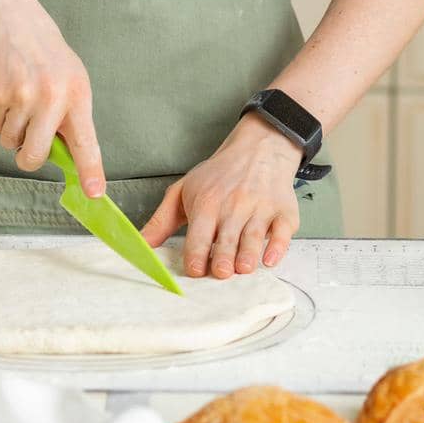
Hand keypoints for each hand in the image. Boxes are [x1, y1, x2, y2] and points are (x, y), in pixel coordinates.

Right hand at [0, 0, 105, 196]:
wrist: (7, 16)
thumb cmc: (43, 50)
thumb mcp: (70, 76)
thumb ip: (70, 114)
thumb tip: (66, 157)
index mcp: (76, 93)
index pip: (87, 141)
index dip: (91, 170)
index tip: (94, 194)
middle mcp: (50, 98)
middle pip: (35, 157)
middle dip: (28, 159)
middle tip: (28, 147)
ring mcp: (20, 97)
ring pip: (10, 142)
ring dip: (11, 130)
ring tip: (17, 97)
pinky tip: (3, 89)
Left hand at [141, 115, 302, 277]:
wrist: (258, 149)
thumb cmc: (218, 176)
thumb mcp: (184, 191)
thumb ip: (161, 221)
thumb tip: (139, 246)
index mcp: (207, 203)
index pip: (199, 234)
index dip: (196, 253)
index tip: (194, 270)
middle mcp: (234, 206)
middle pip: (227, 238)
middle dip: (223, 257)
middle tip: (219, 273)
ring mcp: (261, 209)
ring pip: (253, 237)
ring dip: (247, 254)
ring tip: (242, 269)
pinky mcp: (284, 213)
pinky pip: (283, 232)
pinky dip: (277, 246)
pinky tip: (269, 259)